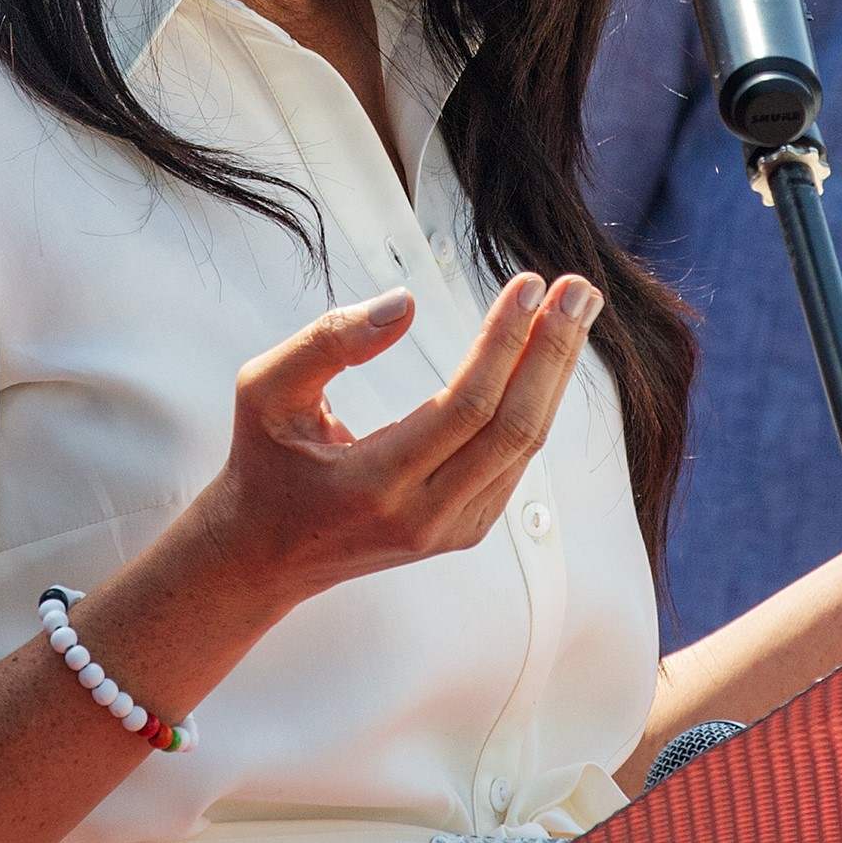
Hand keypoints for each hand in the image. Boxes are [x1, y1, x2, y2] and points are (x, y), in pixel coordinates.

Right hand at [192, 273, 603, 605]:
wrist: (264, 556)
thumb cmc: (265, 462)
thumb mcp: (264, 390)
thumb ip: (327, 341)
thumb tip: (406, 304)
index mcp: (375, 484)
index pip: (466, 407)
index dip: (504, 342)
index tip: (527, 285)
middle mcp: (424, 516)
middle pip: (514, 427)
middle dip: (553, 351)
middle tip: (577, 290)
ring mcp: (452, 530)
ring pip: (526, 446)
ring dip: (556, 373)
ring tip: (576, 309)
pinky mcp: (465, 529)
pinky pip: (516, 462)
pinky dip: (540, 403)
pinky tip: (550, 357)